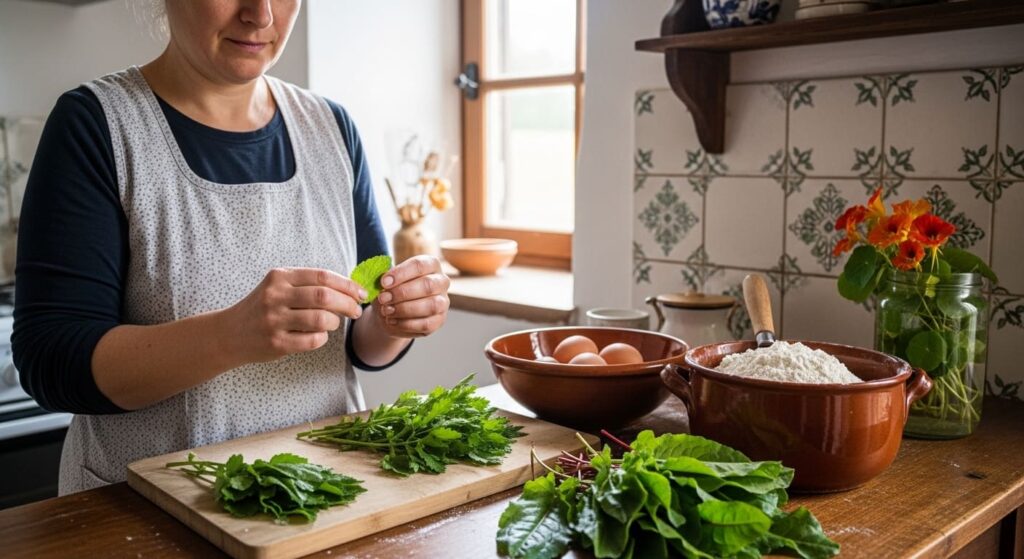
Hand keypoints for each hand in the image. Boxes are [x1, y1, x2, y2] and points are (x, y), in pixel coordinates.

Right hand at [226, 268, 365, 362]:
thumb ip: (307, 284)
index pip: (322, 276)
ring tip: (333, 323)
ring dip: (334, 322)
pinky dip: (322, 338)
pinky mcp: (276, 343)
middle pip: (324, 297)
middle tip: (356, 311)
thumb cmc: (262, 308)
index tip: (360, 293)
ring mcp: (274, 320)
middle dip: (347, 304)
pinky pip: (313, 340)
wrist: (229, 333)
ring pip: (321, 319)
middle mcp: (275, 296)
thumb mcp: (278, 287)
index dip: (347, 285)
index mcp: (279, 277)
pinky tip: (318, 335)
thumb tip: (350, 288)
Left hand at [374, 255, 450, 337]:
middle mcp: (441, 281)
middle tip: (383, 298)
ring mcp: (443, 302)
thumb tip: (384, 282)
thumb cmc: (391, 291)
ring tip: (387, 311)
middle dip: (402, 293)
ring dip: (405, 309)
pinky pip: (427, 324)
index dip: (401, 273)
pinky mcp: (439, 320)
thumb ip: (386, 279)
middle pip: (428, 285)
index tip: (383, 282)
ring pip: (431, 306)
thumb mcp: (386, 282)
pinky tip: (392, 321)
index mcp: (430, 264)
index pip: (420, 265)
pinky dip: (406, 324)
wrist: (392, 313)